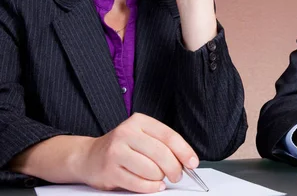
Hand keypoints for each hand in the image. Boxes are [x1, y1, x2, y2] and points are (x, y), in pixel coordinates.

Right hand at [75, 113, 198, 192]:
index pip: (169, 136)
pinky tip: (152, 185)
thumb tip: (187, 160)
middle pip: (162, 154)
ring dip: (160, 179)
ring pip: (151, 170)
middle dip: (174, 169)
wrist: (89, 156)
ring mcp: (116, 152)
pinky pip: (138, 183)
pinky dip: (150, 188)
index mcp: (139, 122)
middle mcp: (126, 133)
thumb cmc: (122, 147)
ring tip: (158, 178)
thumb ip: (163, 144)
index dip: (184, 151)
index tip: (193, 163)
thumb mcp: (142, 137)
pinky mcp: (109, 171)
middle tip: (177, 175)